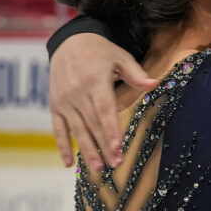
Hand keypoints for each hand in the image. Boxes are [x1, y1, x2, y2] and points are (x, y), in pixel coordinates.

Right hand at [49, 33, 158, 167]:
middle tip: (115, 165)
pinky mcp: (55, 105)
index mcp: (95, 80)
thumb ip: (136, 73)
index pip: (104, 109)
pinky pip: (58, 129)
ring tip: (97, 168)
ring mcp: (64, 101)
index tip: (118, 148)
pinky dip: (62, 146)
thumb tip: (155, 84)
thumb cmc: (100, 51)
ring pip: (76, 129)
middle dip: (104, 145)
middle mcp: (77, 92)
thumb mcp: (120, 57)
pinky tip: (68, 164)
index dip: (111, 129)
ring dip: (86, 150)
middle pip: (92, 123)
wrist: (68, 42)